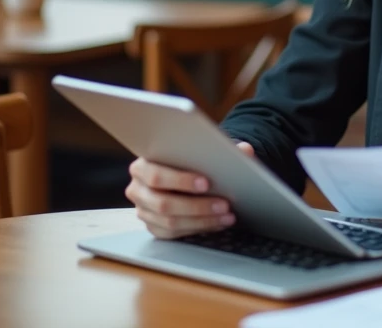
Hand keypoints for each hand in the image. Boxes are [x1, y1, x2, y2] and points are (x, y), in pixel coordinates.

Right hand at [125, 142, 254, 238]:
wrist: (183, 170)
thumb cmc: (189, 157)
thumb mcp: (202, 148)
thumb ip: (223, 147)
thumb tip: (244, 150)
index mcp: (142, 165)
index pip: (156, 174)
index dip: (180, 180)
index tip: (207, 182)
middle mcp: (137, 189)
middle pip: (163, 203)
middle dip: (196, 205)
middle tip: (224, 204)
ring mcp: (143, 210)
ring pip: (170, 222)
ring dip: (202, 220)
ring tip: (226, 216)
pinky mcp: (153, 226)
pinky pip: (173, 234)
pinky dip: (198, 228)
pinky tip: (218, 223)